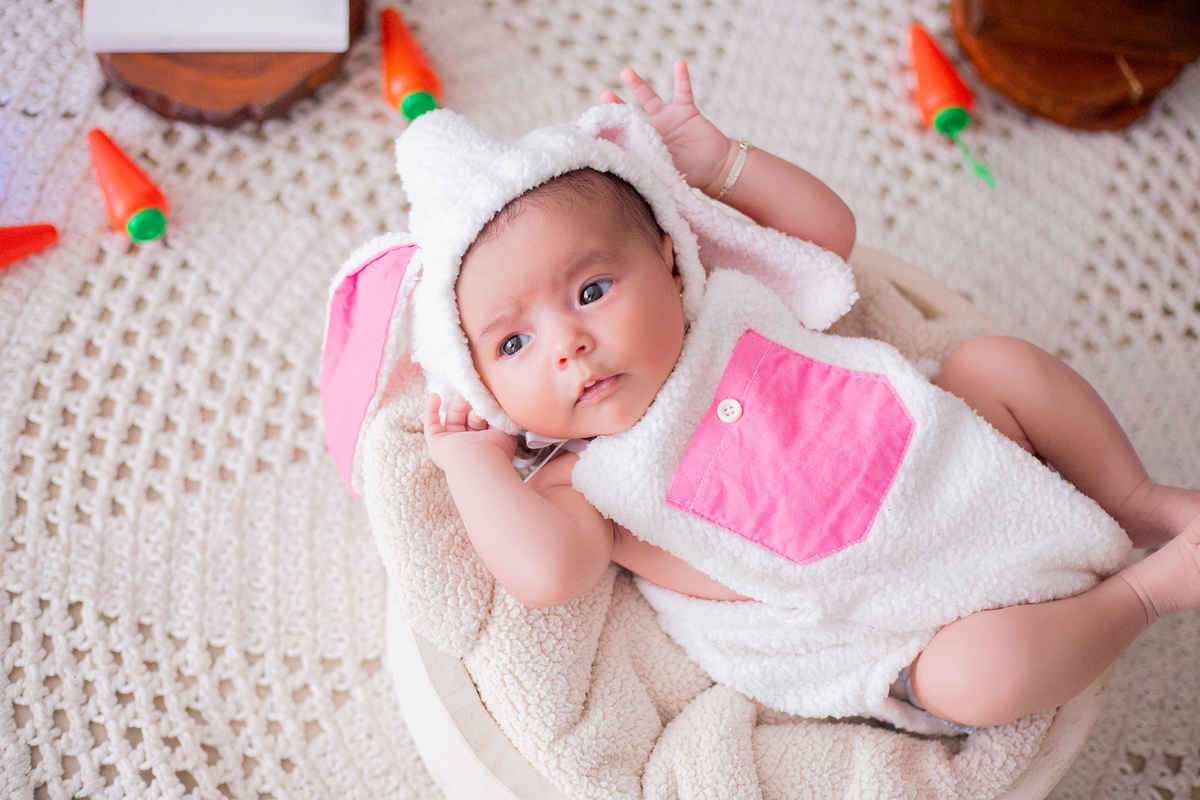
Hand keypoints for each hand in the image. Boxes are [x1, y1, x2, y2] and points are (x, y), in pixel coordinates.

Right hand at [423, 393, 516, 470]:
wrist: (478, 461)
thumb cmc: (496, 447)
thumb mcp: (504, 428)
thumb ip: (500, 416)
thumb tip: (496, 402)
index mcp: (486, 442)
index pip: (484, 422)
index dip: (484, 409)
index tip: (486, 395)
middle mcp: (469, 444)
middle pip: (468, 419)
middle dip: (471, 405)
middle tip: (474, 394)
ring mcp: (452, 445)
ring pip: (453, 419)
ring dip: (457, 405)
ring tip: (461, 393)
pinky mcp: (436, 444)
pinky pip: (431, 425)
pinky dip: (431, 410)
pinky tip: (435, 396)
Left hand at [602, 60, 732, 195]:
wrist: (717, 168)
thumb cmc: (692, 174)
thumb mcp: (667, 171)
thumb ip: (651, 165)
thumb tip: (631, 169)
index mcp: (646, 146)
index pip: (625, 136)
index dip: (613, 130)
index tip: (598, 124)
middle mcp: (654, 129)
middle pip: (631, 114)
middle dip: (617, 105)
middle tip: (604, 95)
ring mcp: (669, 117)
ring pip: (650, 98)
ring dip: (638, 85)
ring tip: (626, 72)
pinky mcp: (686, 110)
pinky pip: (683, 91)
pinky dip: (682, 77)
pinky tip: (679, 63)